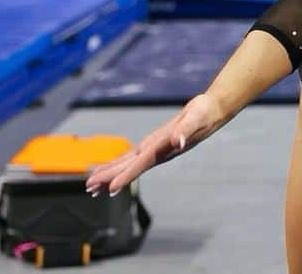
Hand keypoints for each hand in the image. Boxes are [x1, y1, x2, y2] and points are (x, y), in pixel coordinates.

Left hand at [85, 93, 223, 195]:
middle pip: (129, 168)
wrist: (212, 111)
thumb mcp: (196, 118)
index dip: (126, 176)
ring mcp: (155, 149)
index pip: (141, 165)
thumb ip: (186, 130)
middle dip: (110, 179)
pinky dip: (120, 164)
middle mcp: (157, 152)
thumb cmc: (204, 113)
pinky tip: (111, 168)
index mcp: (164, 148)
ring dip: (111, 175)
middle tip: (89, 189)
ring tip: (93, 187)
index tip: (111, 189)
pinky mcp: (154, 143)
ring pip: (128, 165)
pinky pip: (133, 157)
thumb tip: (177, 142)